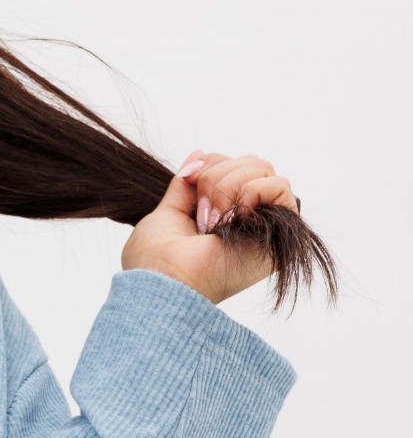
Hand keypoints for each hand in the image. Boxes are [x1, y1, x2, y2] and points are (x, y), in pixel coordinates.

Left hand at [121, 152, 301, 304]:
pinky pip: (280, 186)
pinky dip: (251, 191)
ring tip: (212, 219)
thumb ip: (186, 184)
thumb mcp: (167, 212)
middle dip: (218, 174)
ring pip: (263, 169)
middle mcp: (249, 219)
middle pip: (250, 162)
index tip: (188, 182)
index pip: (233, 163)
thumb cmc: (156, 261)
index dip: (210, 163)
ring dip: (228, 185)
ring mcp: (265, 225)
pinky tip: (231, 218)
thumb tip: (199, 153)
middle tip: (201, 210)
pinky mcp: (281, 233)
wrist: (163, 284)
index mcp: (224, 216)